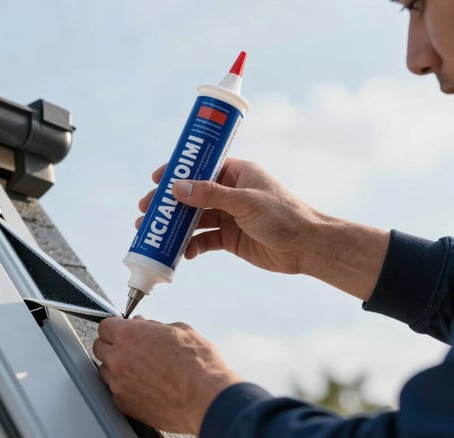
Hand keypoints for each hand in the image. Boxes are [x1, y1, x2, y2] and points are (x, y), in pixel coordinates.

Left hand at [93, 316, 242, 434]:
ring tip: (140, 370)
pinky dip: (125, 388)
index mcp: (129, 336)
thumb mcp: (181, 331)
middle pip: (100, 347)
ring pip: (106, 371)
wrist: (207, 399)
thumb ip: (155, 326)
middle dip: (113, 345)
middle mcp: (119, 359)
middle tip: (131, 348)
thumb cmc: (199, 365)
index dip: (116, 327)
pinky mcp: (125, 406)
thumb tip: (146, 325)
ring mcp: (119, 385)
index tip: (123, 330)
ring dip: (117, 368)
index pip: (105, 326)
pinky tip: (145, 387)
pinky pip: (116, 392)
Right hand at [138, 158, 319, 274]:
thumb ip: (211, 195)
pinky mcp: (229, 238)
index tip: (156, 179)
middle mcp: (230, 193)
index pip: (201, 168)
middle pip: (191, 195)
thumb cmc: (284, 216)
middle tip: (146, 211)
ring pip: (194, 219)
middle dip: (168, 203)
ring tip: (153, 234)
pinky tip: (181, 252)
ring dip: (174, 226)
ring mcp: (229, 216)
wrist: (307, 248)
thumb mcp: (245, 202)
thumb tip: (177, 187)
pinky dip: (191, 245)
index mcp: (237, 174)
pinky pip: (203, 240)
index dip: (177, 172)